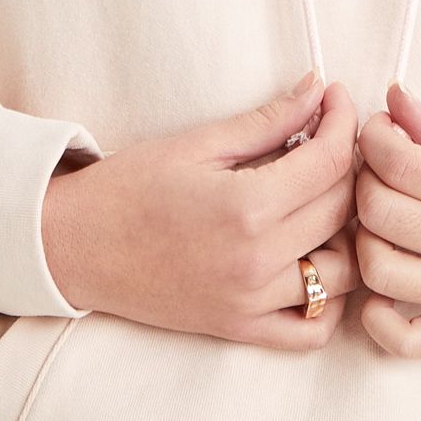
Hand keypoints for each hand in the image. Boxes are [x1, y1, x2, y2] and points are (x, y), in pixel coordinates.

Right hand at [40, 71, 366, 348]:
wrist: (73, 246)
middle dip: (347, 167)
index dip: (343, 123)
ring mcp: (251, 302)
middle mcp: (256, 260)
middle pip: (343, 211)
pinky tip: (312, 262)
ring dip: (346, 233)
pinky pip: (312, 330)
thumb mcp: (197, 144)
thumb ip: (267, 120)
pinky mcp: (240, 329)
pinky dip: (328, 301)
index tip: (335, 100)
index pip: (329, 163)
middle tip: (328, 141)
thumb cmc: (128, 188)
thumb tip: (317, 90)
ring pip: (344, 272)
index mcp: (245, 207)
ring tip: (322, 201)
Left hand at [349, 82, 420, 357]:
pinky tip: (385, 287)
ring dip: (365, 241)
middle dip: (364, 183)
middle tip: (377, 175)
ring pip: (380, 271)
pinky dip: (376, 318)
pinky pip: (401, 341)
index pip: (403, 163)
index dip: (374, 139)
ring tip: (382, 226)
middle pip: (382, 212)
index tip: (379, 133)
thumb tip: (393, 96)